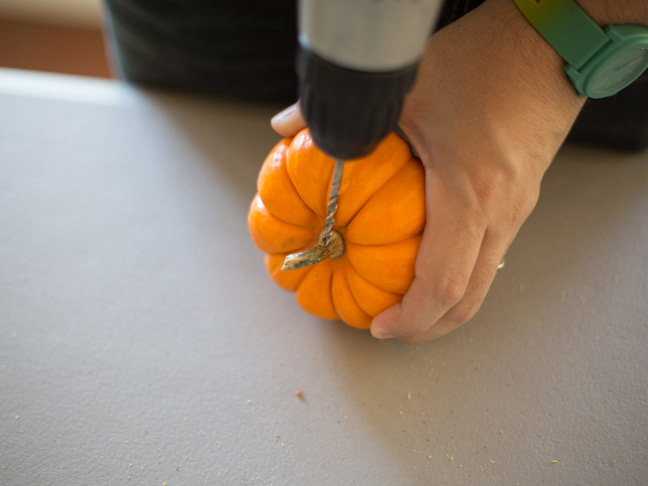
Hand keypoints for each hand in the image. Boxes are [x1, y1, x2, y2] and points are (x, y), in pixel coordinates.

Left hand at [272, 0, 585, 343]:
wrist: (549, 46)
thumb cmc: (484, 62)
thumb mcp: (404, 83)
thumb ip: (341, 110)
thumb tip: (285, 125)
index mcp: (471, 192)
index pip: (443, 283)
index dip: (411, 318)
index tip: (380, 327)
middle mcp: (502, 212)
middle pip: (470, 299)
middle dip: (429, 327)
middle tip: (392, 330)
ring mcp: (518, 209)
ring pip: (484, 281)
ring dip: (445, 304)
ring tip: (409, 306)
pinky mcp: (522, 198)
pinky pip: (489, 254)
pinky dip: (458, 272)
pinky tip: (430, 261)